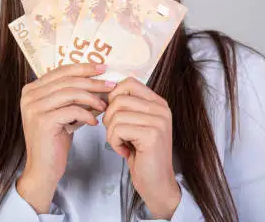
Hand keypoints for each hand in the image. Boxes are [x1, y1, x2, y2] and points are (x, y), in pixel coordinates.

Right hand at [17, 63, 115, 213]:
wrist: (43, 168)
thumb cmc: (55, 140)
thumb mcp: (61, 112)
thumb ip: (70, 95)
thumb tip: (97, 79)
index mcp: (31, 89)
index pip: (60, 70)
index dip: (83, 68)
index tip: (102, 68)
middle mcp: (29, 96)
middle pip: (67, 80)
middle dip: (92, 82)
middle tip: (111, 85)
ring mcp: (34, 107)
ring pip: (71, 93)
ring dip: (92, 98)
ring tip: (105, 106)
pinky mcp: (43, 121)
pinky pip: (72, 110)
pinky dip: (87, 114)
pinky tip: (95, 122)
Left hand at [102, 77, 180, 218]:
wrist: (156, 182)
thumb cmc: (142, 153)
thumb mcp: (135, 123)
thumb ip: (126, 106)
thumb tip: (104, 90)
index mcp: (157, 102)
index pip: (128, 82)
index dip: (112, 96)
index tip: (112, 114)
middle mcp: (161, 108)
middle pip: (118, 99)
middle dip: (109, 118)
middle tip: (117, 134)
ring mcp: (158, 121)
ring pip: (116, 115)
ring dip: (111, 133)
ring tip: (123, 144)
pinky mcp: (152, 135)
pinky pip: (118, 129)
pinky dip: (115, 142)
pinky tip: (126, 151)